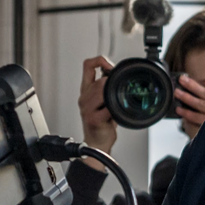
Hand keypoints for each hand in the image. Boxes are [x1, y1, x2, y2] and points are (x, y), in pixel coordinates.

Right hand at [78, 55, 117, 170]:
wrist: (97, 144)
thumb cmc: (102, 124)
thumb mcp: (103, 101)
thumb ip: (107, 87)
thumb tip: (118, 74)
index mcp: (86, 90)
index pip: (87, 66)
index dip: (100, 60)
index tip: (110, 66)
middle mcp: (84, 97)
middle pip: (99, 79)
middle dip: (112, 82)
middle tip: (119, 90)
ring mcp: (87, 108)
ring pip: (102, 90)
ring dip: (112, 95)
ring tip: (115, 105)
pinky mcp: (93, 119)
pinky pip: (107, 108)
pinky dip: (115, 110)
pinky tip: (115, 115)